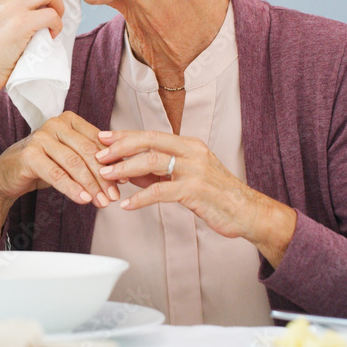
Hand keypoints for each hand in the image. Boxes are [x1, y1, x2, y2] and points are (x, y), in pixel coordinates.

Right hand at [0, 112, 118, 247]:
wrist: (7, 175)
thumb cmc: (43, 164)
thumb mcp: (69, 158)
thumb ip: (91, 159)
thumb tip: (123, 172)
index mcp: (68, 120)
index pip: (96, 140)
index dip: (113, 161)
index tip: (124, 180)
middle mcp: (55, 124)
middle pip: (87, 152)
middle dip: (104, 176)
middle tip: (114, 195)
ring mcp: (41, 138)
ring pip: (74, 163)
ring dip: (91, 185)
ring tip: (102, 202)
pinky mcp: (30, 155)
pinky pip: (56, 174)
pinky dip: (72, 188)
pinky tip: (83, 199)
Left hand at [95, 130, 296, 266]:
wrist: (247, 212)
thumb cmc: (215, 195)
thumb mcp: (186, 177)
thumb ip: (158, 172)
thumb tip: (126, 170)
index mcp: (188, 144)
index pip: (150, 134)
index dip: (125, 135)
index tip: (102, 136)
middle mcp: (192, 151)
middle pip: (149, 142)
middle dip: (120, 147)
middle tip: (99, 154)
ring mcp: (195, 170)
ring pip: (153, 162)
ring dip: (126, 168)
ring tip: (107, 176)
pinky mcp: (196, 190)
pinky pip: (161, 191)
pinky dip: (141, 198)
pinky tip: (127, 205)